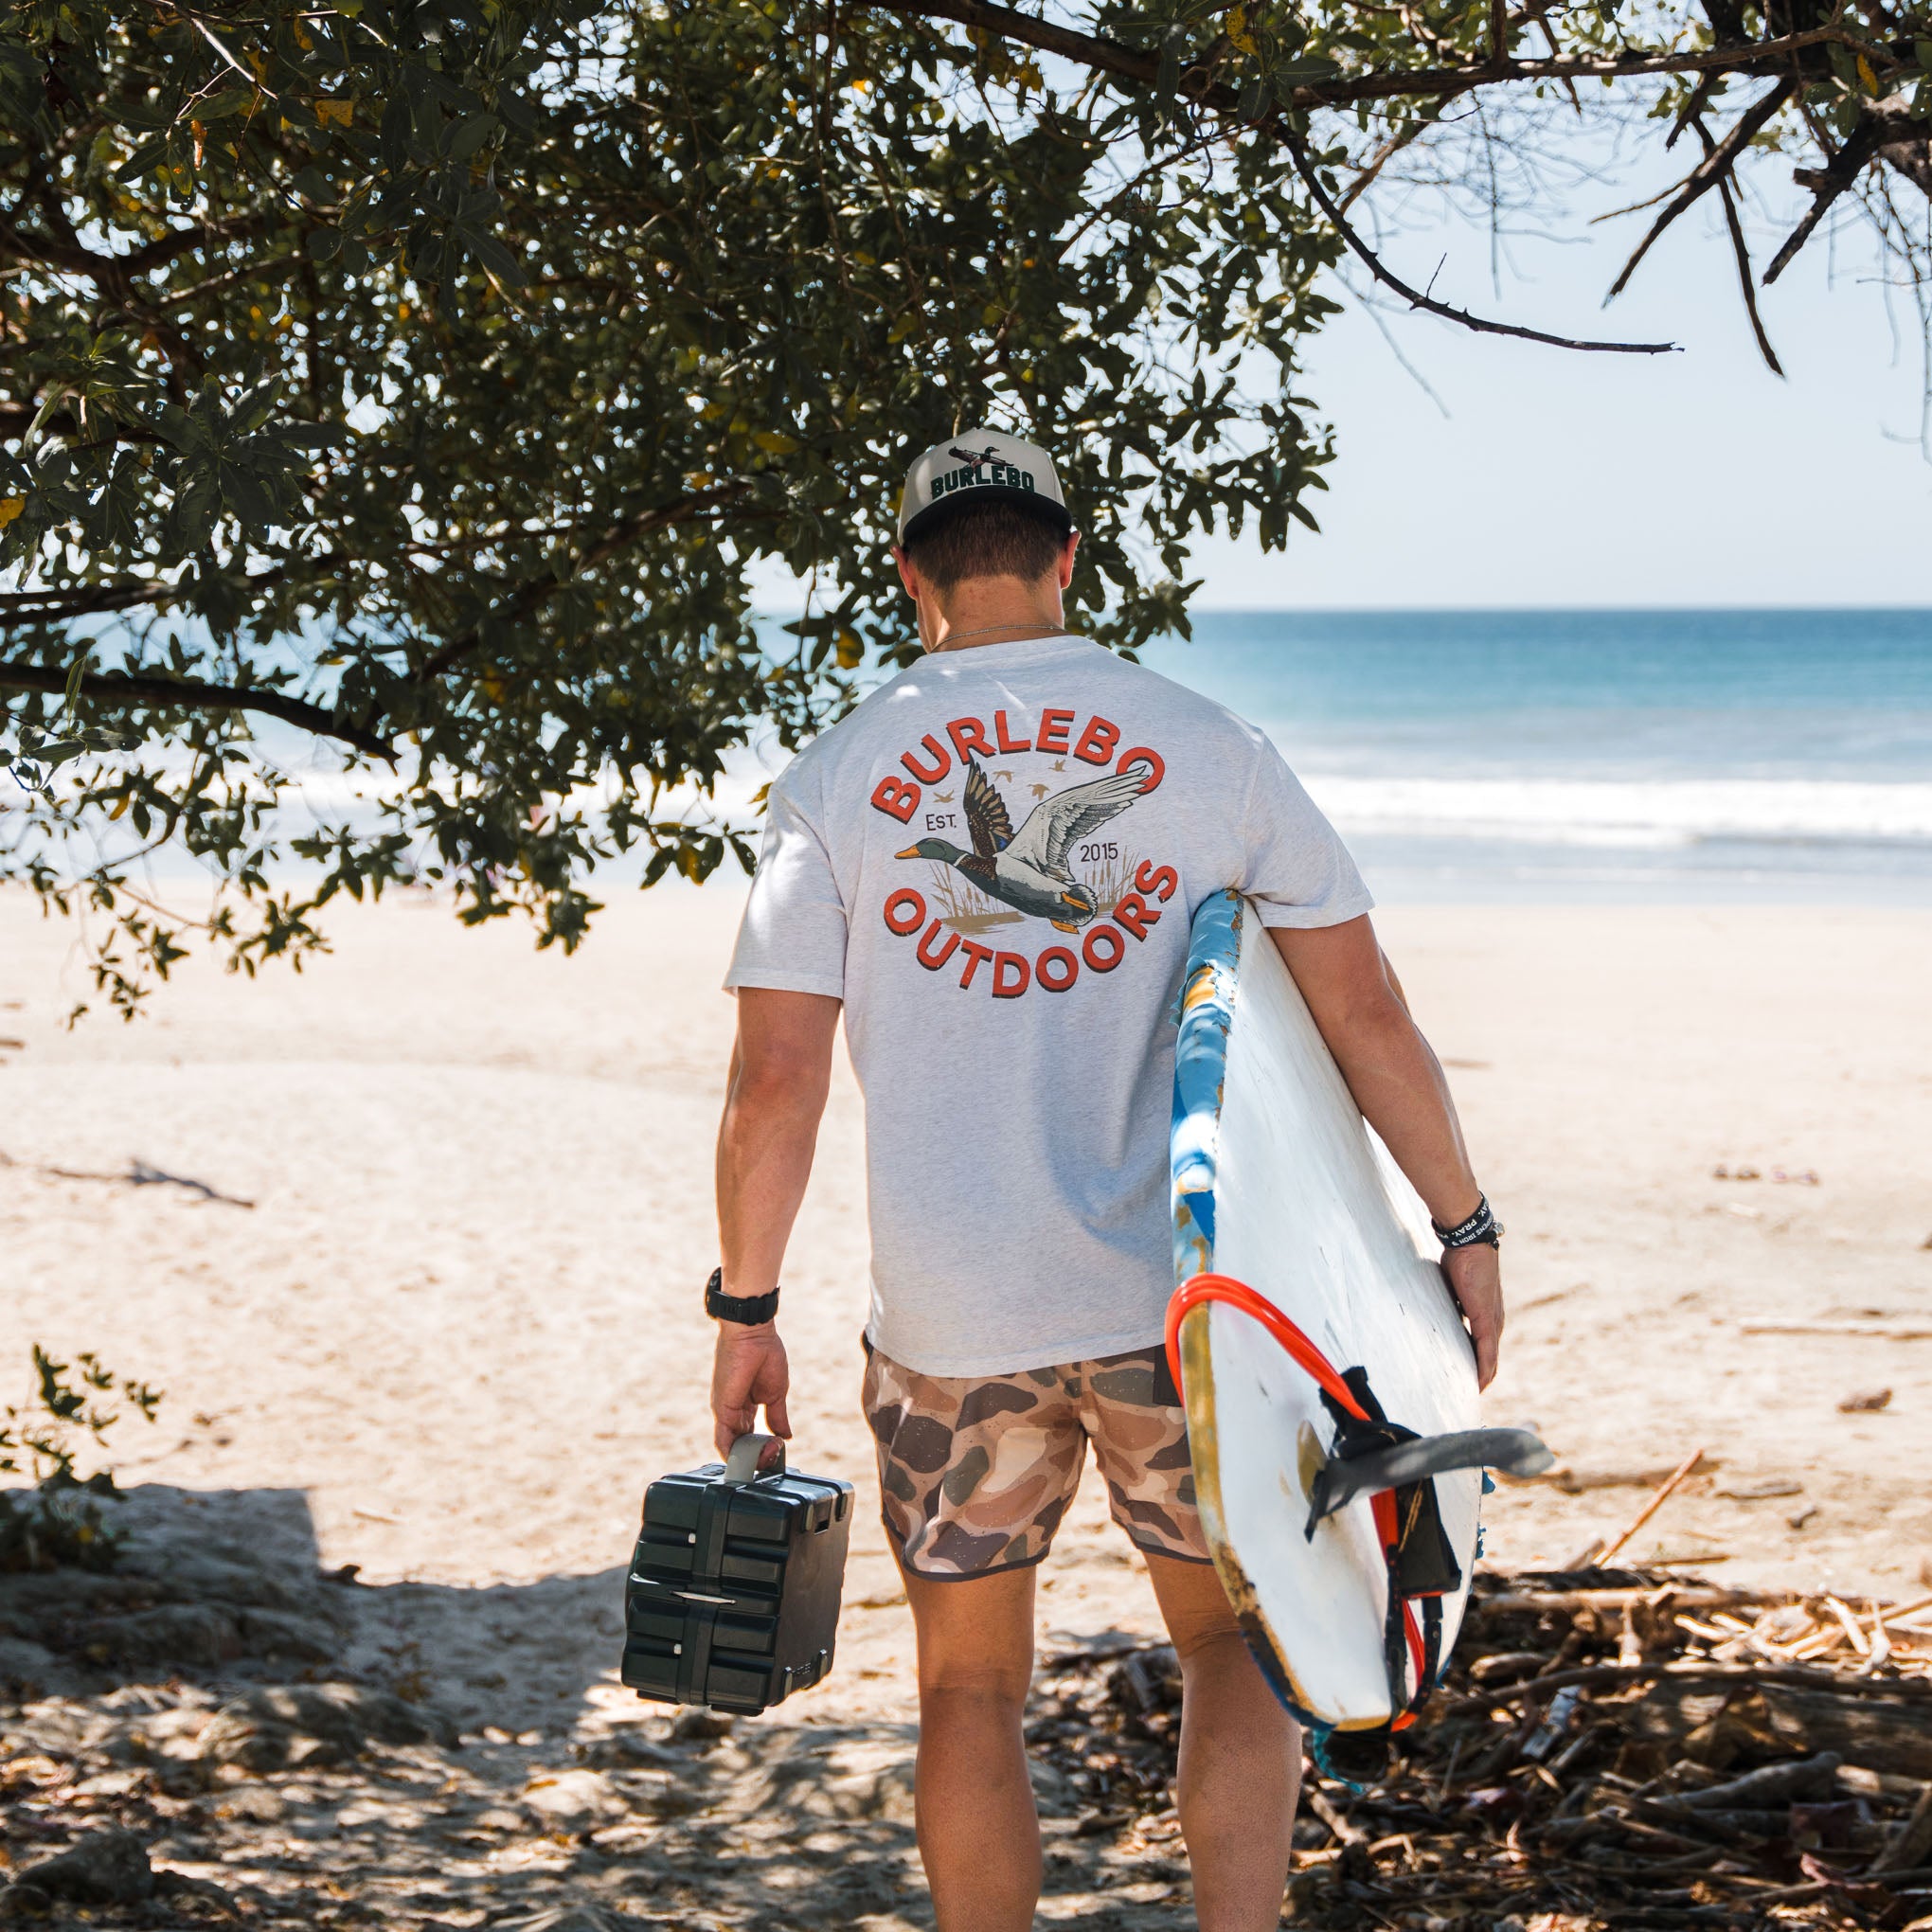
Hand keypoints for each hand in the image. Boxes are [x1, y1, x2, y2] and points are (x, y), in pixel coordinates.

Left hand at [710, 1320, 790, 1460]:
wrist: (754, 1335)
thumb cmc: (765, 1354)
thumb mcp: (776, 1393)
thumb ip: (778, 1416)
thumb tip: (786, 1436)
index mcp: (746, 1406)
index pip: (751, 1437)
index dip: (764, 1448)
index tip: (779, 1447)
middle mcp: (733, 1411)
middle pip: (742, 1445)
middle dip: (760, 1456)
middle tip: (775, 1453)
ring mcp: (725, 1411)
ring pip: (732, 1447)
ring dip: (751, 1457)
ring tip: (769, 1454)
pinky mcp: (722, 1409)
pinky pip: (723, 1440)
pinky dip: (735, 1454)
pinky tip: (751, 1458)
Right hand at [1441, 1244, 1502, 1389]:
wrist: (1470, 1244)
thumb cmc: (1461, 1260)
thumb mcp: (1455, 1289)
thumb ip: (1452, 1304)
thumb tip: (1440, 1310)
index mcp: (1487, 1314)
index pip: (1485, 1347)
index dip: (1480, 1363)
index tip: (1470, 1379)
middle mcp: (1494, 1321)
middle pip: (1491, 1357)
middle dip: (1483, 1376)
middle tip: (1473, 1393)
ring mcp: (1492, 1321)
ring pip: (1491, 1358)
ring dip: (1484, 1377)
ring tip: (1476, 1393)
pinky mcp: (1485, 1319)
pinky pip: (1486, 1350)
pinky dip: (1484, 1367)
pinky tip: (1480, 1381)